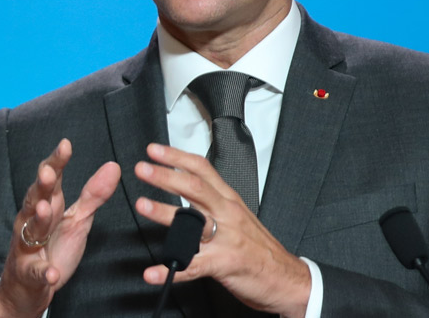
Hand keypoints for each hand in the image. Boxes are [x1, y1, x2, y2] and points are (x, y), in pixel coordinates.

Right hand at [0, 139, 120, 317]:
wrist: (29, 286)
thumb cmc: (53, 245)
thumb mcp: (77, 219)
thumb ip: (94, 195)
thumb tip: (113, 166)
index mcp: (48, 205)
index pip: (51, 179)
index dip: (57, 162)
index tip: (66, 144)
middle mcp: (33, 221)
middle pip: (35, 198)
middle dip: (42, 186)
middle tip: (49, 173)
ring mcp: (28, 246)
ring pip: (31, 230)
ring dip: (38, 220)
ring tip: (46, 209)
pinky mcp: (30, 273)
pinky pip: (36, 272)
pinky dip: (43, 272)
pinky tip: (52, 272)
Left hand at [134, 143, 310, 317]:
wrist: (286, 278)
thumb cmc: (259, 247)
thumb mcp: (239, 216)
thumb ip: (214, 201)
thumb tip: (185, 187)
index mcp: (229, 199)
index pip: (202, 169)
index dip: (177, 156)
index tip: (155, 150)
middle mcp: (227, 214)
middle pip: (195, 187)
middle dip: (166, 175)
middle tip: (143, 168)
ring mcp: (226, 238)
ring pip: (193, 221)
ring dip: (164, 212)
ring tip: (143, 205)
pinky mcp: (224, 264)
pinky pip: (193, 266)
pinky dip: (171, 270)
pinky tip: (154, 272)